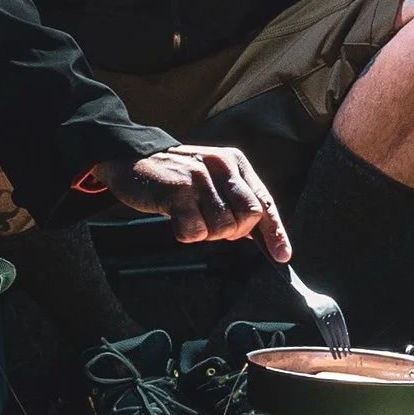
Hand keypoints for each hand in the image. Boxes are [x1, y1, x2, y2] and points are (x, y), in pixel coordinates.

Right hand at [103, 142, 292, 259]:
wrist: (131, 158)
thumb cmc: (174, 176)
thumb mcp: (210, 179)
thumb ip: (233, 201)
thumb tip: (255, 236)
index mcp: (234, 163)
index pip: (264, 202)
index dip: (276, 233)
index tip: (282, 256)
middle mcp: (221, 166)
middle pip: (249, 217)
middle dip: (234, 232)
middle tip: (211, 226)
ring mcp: (200, 178)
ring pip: (223, 227)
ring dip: (207, 234)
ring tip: (190, 218)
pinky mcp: (178, 191)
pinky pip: (195, 230)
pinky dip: (187, 234)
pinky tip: (176, 220)